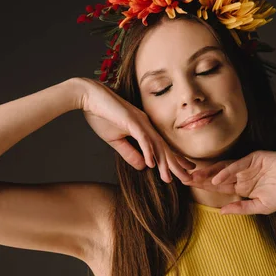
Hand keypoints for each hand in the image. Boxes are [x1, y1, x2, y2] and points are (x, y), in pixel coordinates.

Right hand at [78, 77, 194, 182]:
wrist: (88, 96)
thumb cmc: (101, 115)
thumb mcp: (116, 141)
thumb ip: (130, 153)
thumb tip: (144, 167)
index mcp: (144, 129)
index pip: (162, 148)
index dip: (174, 160)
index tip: (185, 172)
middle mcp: (146, 125)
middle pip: (164, 148)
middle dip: (176, 165)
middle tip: (188, 179)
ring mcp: (140, 122)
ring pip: (156, 145)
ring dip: (164, 162)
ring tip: (170, 178)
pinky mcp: (130, 120)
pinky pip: (142, 138)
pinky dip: (148, 151)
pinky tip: (151, 163)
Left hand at [183, 150, 275, 214]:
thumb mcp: (261, 207)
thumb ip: (242, 208)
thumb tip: (222, 212)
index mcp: (243, 187)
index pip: (219, 188)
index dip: (204, 187)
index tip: (188, 188)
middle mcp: (243, 175)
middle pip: (217, 176)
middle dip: (201, 178)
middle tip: (182, 179)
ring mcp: (248, 165)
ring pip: (224, 169)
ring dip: (209, 173)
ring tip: (194, 177)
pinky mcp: (256, 158)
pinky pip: (238, 165)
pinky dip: (227, 171)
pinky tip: (217, 178)